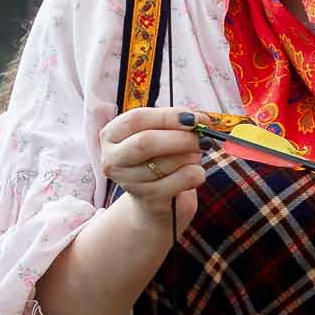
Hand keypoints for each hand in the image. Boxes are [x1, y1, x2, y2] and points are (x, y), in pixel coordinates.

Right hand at [99, 107, 205, 232]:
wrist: (153, 197)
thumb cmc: (159, 157)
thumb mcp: (161, 135)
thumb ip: (177, 124)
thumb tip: (201, 119)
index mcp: (111, 135)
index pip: (137, 119)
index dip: (168, 116)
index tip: (193, 118)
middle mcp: (113, 158)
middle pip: (146, 142)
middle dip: (181, 138)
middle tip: (203, 139)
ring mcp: (128, 181)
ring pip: (166, 162)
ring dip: (191, 156)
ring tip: (195, 156)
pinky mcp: (149, 198)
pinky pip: (183, 179)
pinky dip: (197, 172)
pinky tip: (196, 172)